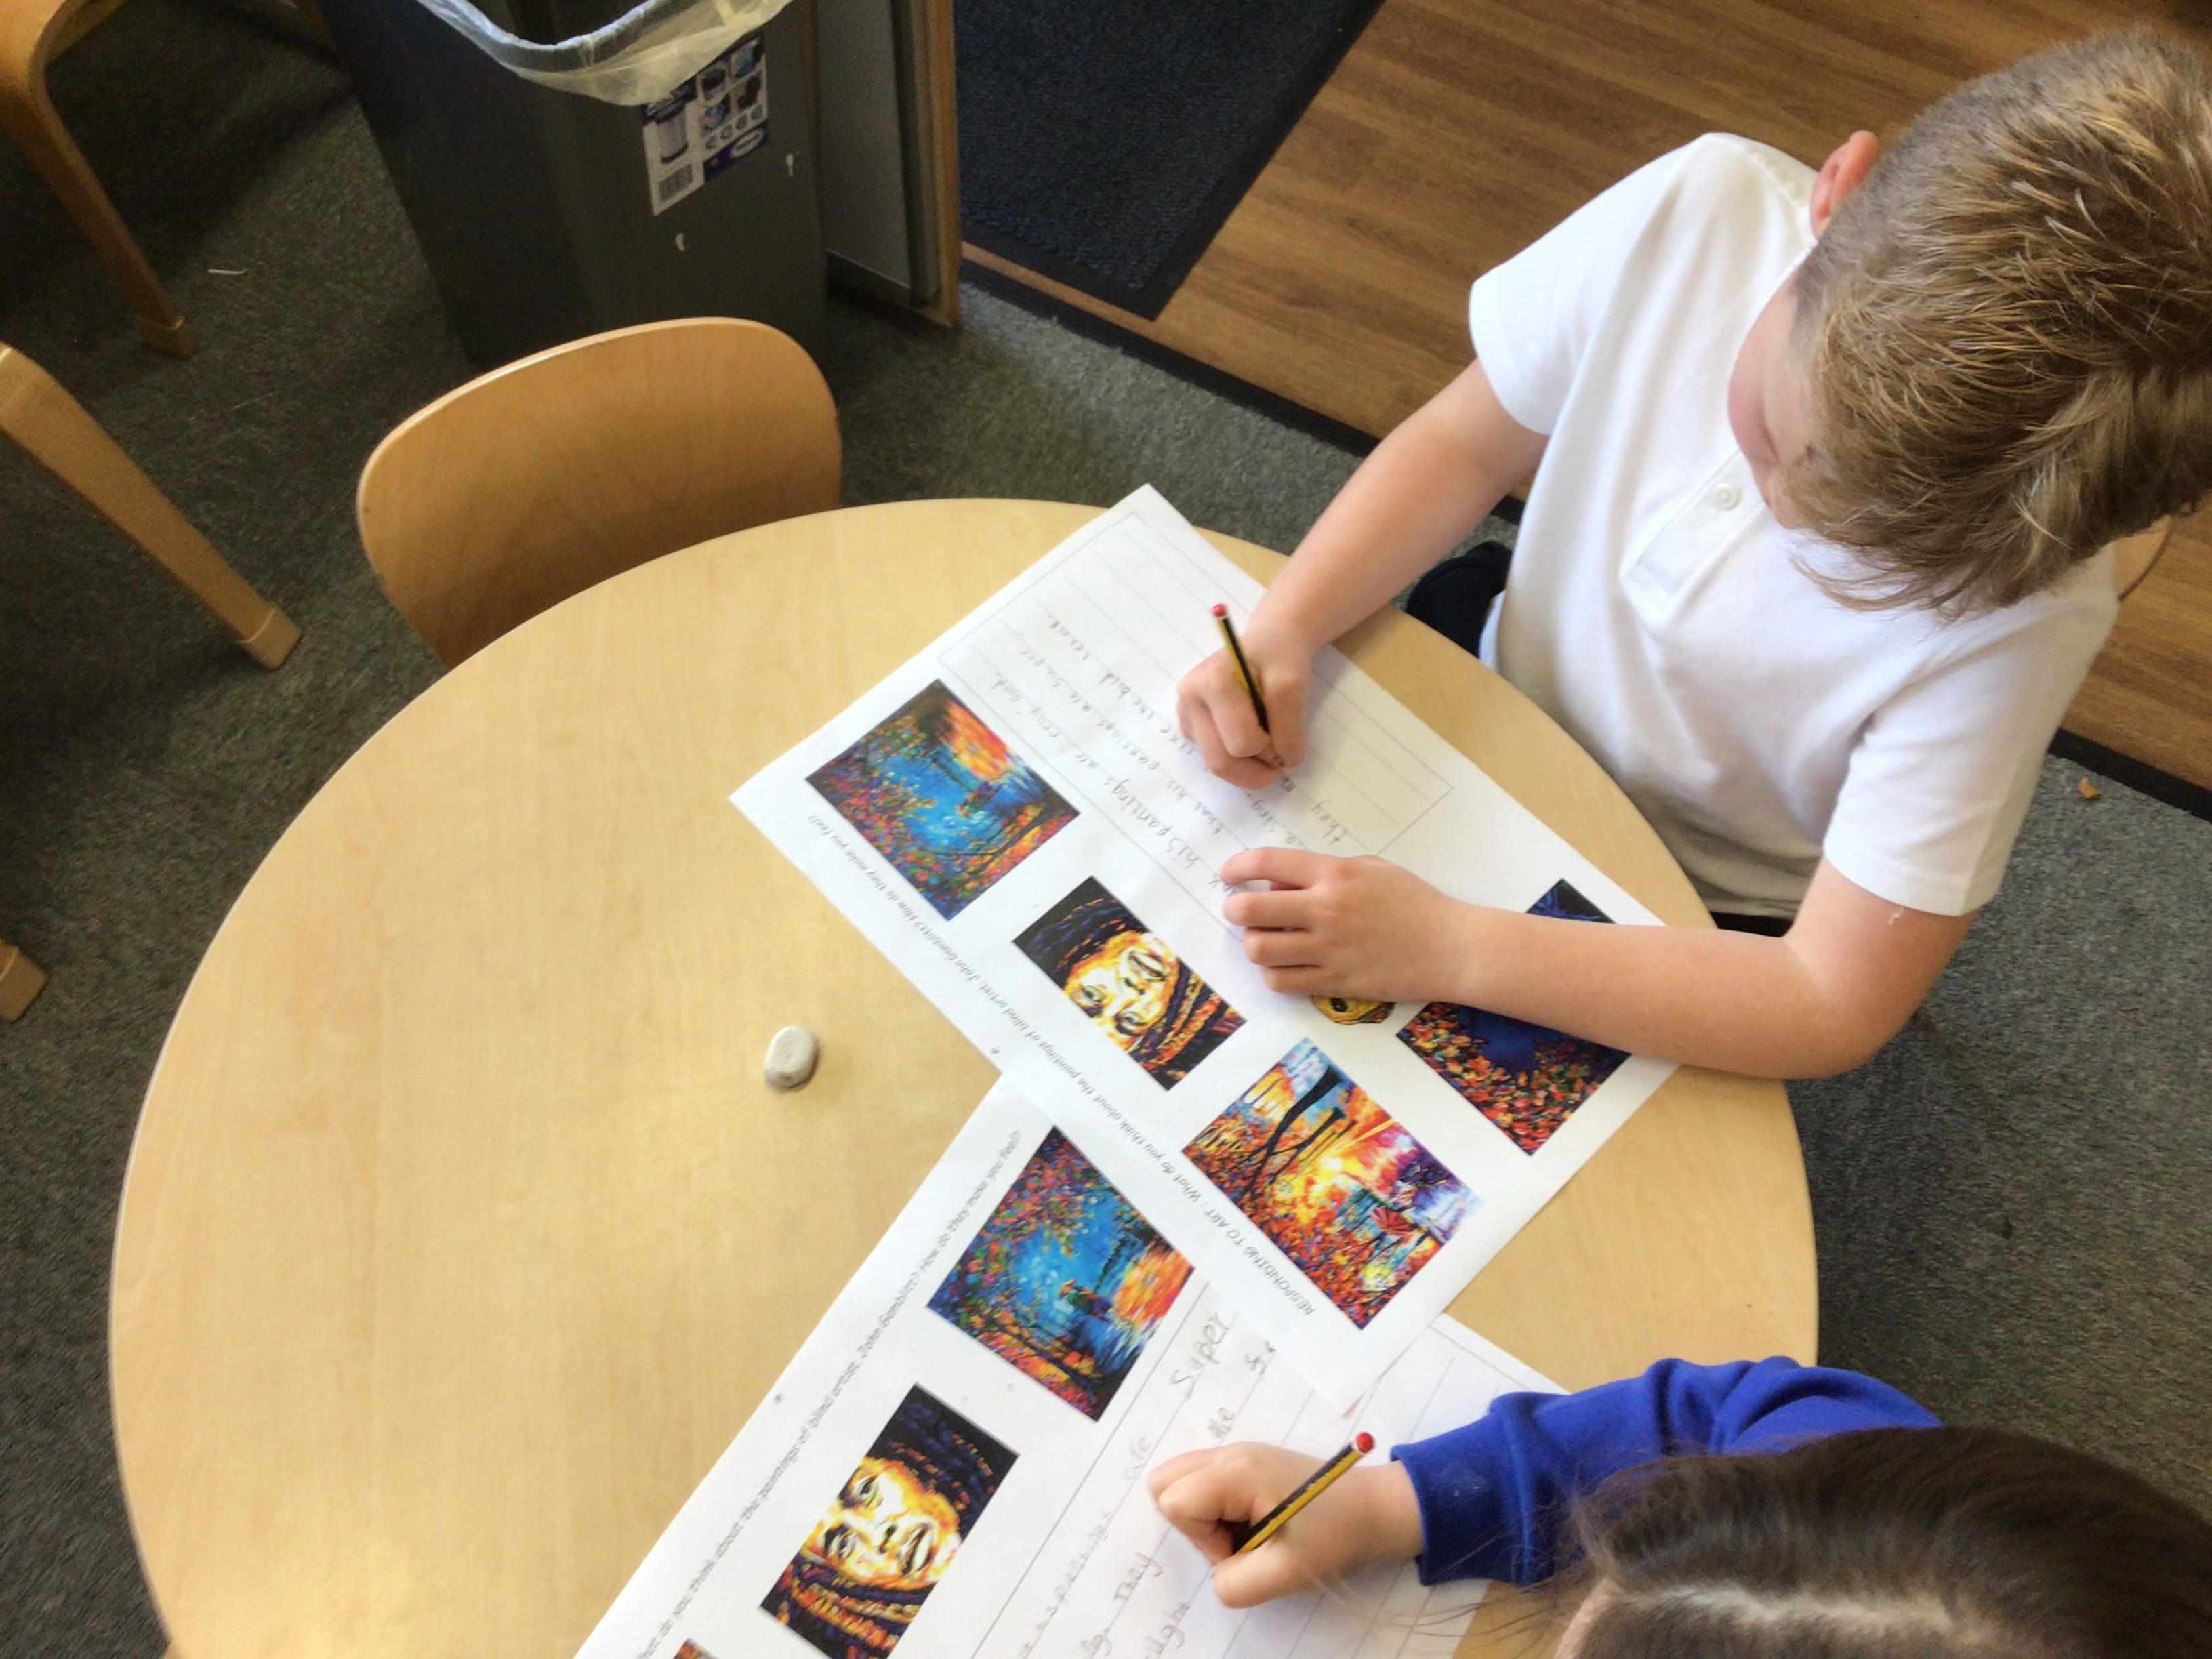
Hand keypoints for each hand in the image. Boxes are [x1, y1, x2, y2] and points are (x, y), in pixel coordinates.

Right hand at [1146, 1443, 1421, 1607]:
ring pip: (1181, 1479)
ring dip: (1204, 1515)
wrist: (1379, 1508)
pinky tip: (1254, 1522)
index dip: (1202, 1540)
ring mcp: (1239, 1453)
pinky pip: (1205, 1481)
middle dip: (1192, 1522)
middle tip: (1239, 1540)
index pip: (1175, 1502)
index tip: (1244, 1551)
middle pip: (1165, 1481)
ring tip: (1248, 1532)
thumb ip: (1235, 1584)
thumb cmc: (1335, 1536)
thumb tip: (1218, 1575)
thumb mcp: (1287, 1572)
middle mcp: (1231, 1452)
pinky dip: (1216, 1506)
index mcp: (1237, 1471)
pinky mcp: (1249, 1462)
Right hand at [1176, 626, 1310, 789]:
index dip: (1270, 748)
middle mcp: (1188, 700)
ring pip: (1216, 764)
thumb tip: (1285, 764)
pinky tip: (1250, 733)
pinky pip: (1215, 757)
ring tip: (1267, 742)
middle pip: (1219, 762)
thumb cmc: (1278, 658)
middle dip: (1255, 768)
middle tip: (1280, 758)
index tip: (1286, 732)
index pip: (1241, 743)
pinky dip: (1239, 758)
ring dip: (1248, 765)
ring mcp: (1186, 715)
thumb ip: (1289, 727)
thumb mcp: (1294, 685)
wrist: (1266, 643)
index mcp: (1210, 683)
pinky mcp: (1190, 727)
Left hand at [1222, 847, 1476, 1001]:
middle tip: (1239, 910)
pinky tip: (1284, 966)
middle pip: (1249, 910)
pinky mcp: (1335, 982)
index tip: (1229, 873)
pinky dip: (1273, 973)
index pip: (1268, 862)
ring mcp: (1328, 950)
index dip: (1237, 867)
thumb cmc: (1413, 902)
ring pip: (1259, 950)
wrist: (1450, 946)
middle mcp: (1325, 910)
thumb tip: (1280, 885)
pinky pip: (1282, 982)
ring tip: (1265, 940)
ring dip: (1253, 944)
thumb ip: (1325, 871)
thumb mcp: (1371, 868)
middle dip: (1234, 908)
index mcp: (1335, 875)